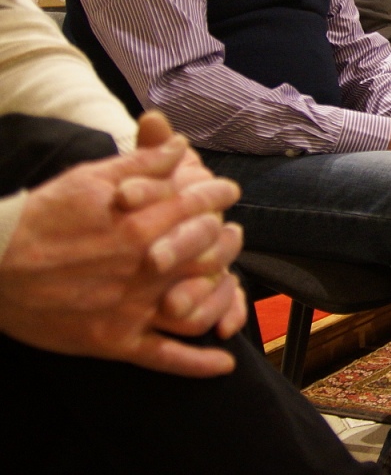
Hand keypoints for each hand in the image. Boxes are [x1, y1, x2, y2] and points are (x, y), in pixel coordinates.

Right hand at [0, 115, 242, 376]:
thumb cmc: (39, 218)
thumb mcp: (89, 179)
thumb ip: (141, 163)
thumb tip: (179, 145)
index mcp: (138, 225)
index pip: (198, 209)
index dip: (218, 196)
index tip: (227, 191)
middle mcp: (142, 268)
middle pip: (208, 255)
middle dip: (227, 240)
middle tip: (232, 232)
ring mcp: (131, 309)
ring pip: (198, 305)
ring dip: (224, 297)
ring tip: (230, 281)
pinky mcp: (114, 341)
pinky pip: (165, 357)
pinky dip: (197, 364)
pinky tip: (223, 363)